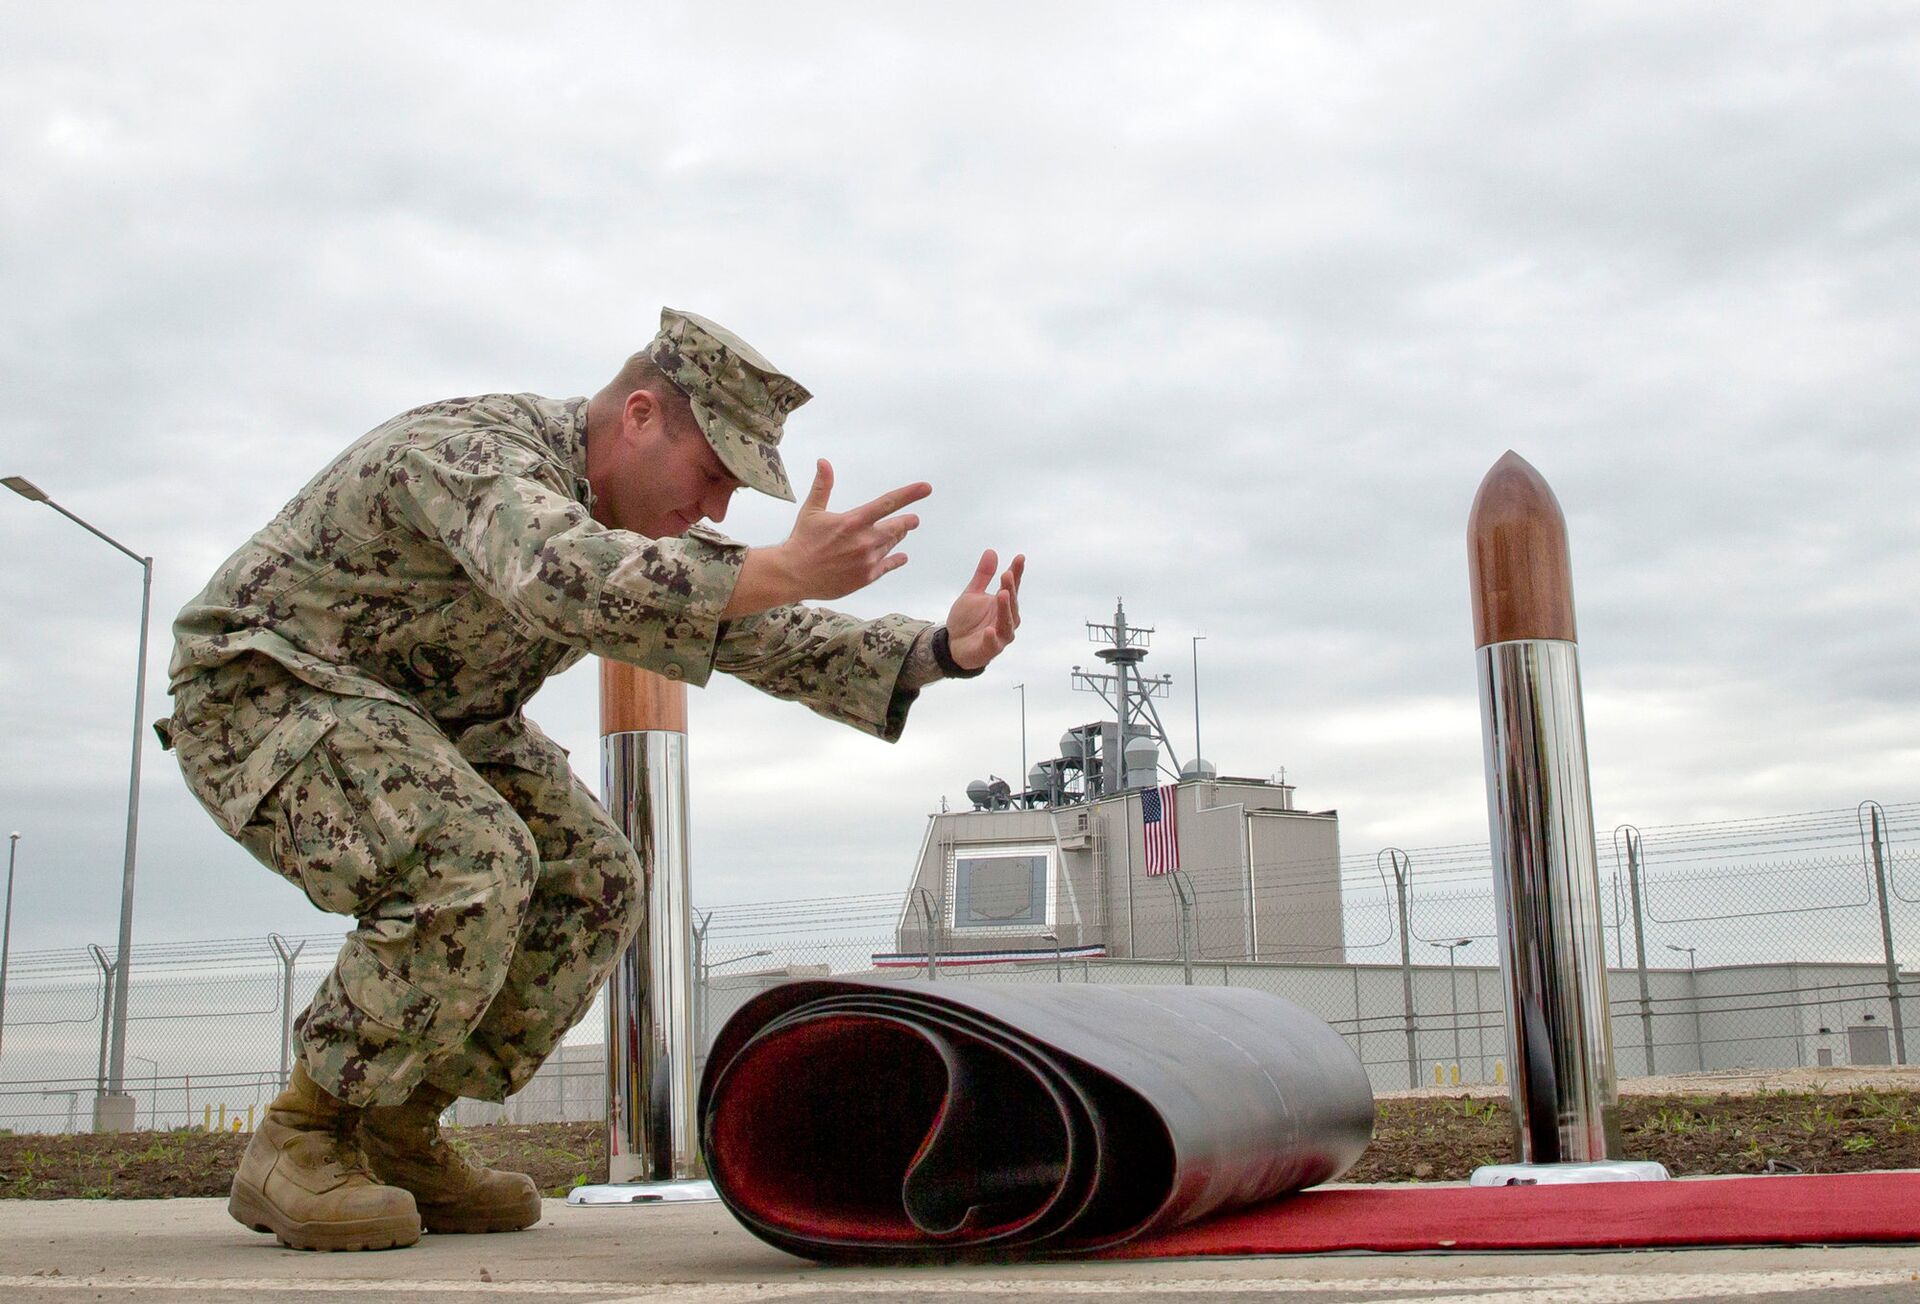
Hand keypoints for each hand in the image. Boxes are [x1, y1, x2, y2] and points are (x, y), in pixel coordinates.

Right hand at [777, 460, 931, 601]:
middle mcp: (864, 540)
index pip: (888, 503)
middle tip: (912, 520)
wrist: (793, 575)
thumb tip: (824, 462)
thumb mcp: (811, 510)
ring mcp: (867, 560)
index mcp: (853, 521)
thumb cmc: (802, 541)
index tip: (926, 488)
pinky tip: (901, 557)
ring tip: (899, 533)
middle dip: (907, 522)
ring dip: (897, 537)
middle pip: (897, 526)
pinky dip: (895, 560)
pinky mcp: (866, 577)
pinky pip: (887, 566)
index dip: (910, 494)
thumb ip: (823, 486)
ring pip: (891, 545)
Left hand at [945, 550, 1023, 670]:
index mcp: (1003, 604)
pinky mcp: (990, 649)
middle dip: (1010, 589)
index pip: (1012, 586)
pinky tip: (989, 630)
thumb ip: (982, 575)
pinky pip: (993, 643)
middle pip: (1011, 603)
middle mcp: (1007, 618)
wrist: (953, 644)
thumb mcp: (972, 593)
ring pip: (1007, 622)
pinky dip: (992, 637)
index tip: (1019, 558)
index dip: (1017, 573)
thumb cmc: (967, 620)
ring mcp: (1000, 635)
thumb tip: (991, 551)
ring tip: (1002, 594)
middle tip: (1007, 575)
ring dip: (1005, 609)